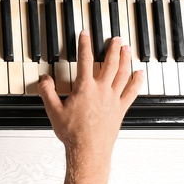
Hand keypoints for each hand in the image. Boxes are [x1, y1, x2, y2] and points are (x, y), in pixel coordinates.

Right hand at [38, 31, 144, 167]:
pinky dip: (137, 81)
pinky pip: (132, 91)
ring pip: (122, 74)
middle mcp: (101, 90)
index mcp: (85, 88)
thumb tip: (44, 79)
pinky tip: (140, 73)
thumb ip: (47, 92)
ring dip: (125, 59)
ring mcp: (113, 99)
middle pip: (110, 63)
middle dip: (112, 48)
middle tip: (114, 38)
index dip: (85, 45)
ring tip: (126, 48)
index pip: (85, 60)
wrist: (88, 150)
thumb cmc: (72, 133)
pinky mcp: (121, 109)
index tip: (86, 34)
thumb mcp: (53, 111)